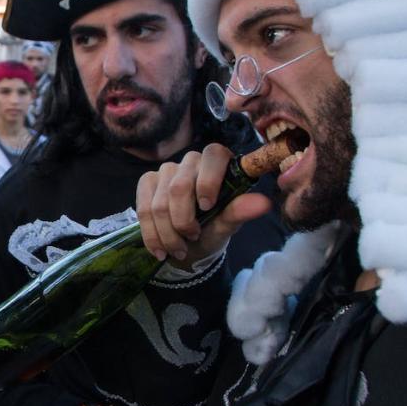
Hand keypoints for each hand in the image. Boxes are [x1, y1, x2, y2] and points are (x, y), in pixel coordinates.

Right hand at [136, 143, 270, 268]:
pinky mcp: (147, 181)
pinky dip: (152, 234)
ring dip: (167, 234)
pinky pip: (143, 208)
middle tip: (192, 239)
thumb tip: (263, 203)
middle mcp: (191, 161)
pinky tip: (159, 249)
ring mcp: (166, 169)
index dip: (208, 181)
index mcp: (218, 163)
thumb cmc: (213, 229)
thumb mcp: (228, 225)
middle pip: (179, 187)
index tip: (208, 208)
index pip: (214, 155)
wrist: (189, 246)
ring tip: (178, 250)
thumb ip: (240, 212)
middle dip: (183, 221)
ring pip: (159, 203)